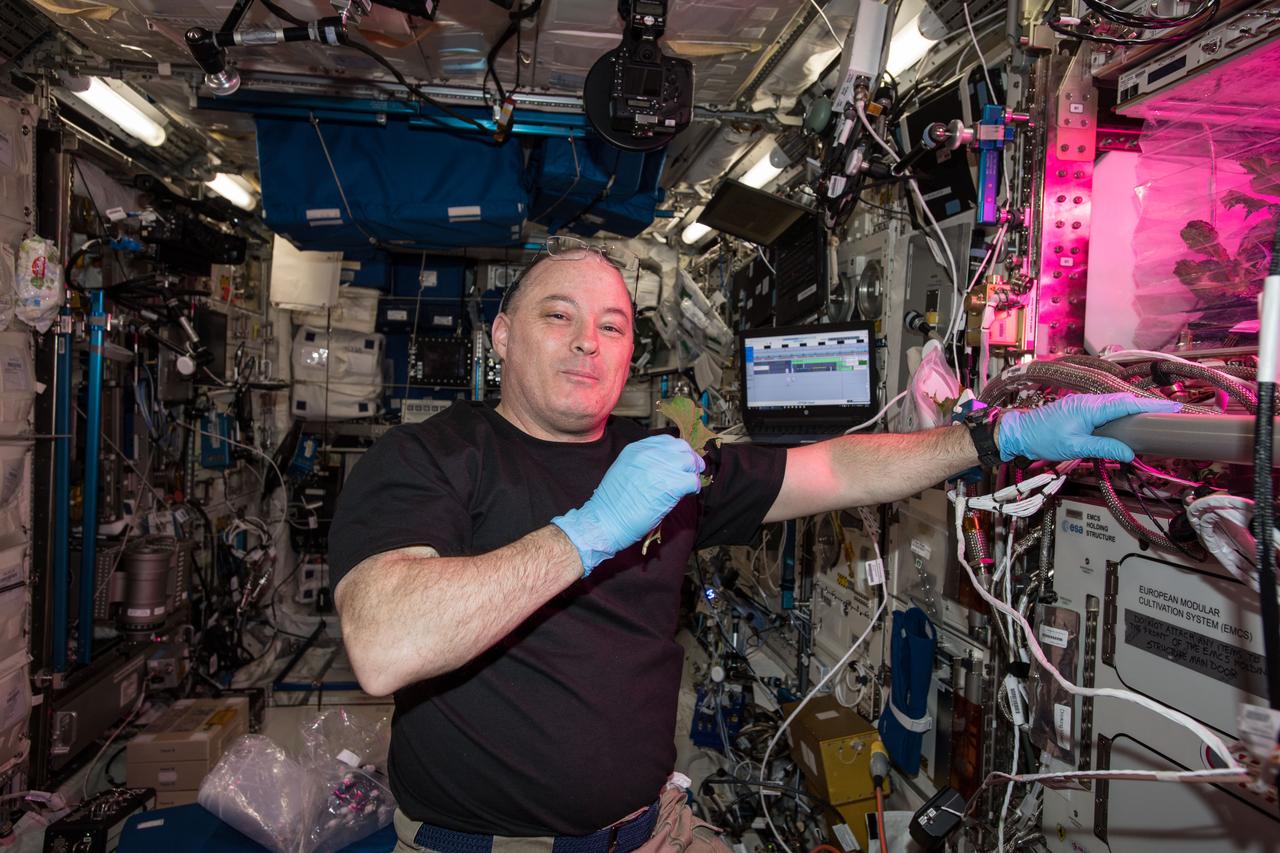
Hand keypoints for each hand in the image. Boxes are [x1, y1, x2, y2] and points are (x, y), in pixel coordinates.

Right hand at [552, 435, 704, 575]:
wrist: (605, 521)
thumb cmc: (613, 503)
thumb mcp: (625, 471)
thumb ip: (644, 463)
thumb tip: (667, 467)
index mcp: (636, 448)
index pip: (667, 440)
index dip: (678, 451)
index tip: (680, 462)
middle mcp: (649, 453)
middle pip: (682, 448)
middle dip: (689, 459)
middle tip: (692, 472)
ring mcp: (660, 467)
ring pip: (690, 462)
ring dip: (692, 473)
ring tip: (687, 486)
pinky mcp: (670, 485)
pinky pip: (693, 481)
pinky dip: (693, 488)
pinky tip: (686, 495)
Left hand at [997, 392, 1182, 462]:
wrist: (1020, 433)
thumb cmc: (1042, 439)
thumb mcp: (1075, 447)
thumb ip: (1103, 448)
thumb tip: (1129, 453)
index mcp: (1090, 407)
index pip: (1127, 404)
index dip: (1150, 406)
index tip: (1171, 407)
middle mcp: (1089, 402)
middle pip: (1125, 401)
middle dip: (1148, 406)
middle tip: (1171, 412)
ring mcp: (1085, 405)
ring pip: (1116, 404)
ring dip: (1136, 408)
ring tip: (1157, 415)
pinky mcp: (1081, 411)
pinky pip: (1107, 409)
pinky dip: (1122, 412)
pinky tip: (1130, 420)